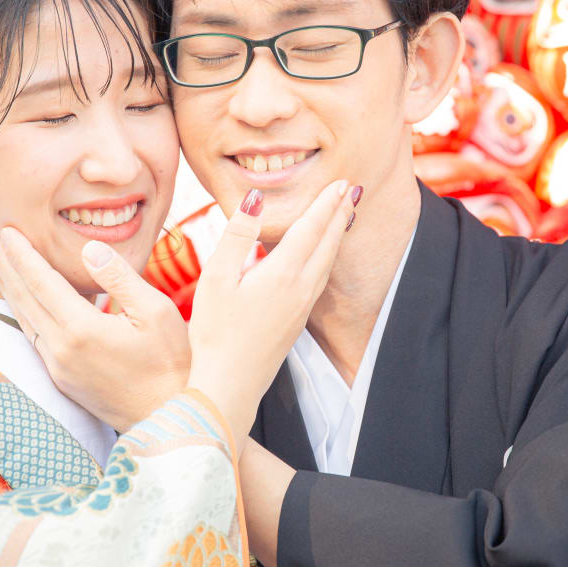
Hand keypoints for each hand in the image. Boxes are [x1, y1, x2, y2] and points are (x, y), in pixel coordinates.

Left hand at [0, 229, 189, 431]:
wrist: (168, 415)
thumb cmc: (170, 361)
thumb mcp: (156, 311)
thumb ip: (120, 278)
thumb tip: (90, 249)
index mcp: (82, 329)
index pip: (41, 281)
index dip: (22, 253)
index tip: (7, 230)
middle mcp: (60, 350)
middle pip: (23, 298)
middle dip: (4, 264)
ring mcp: (57, 368)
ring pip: (23, 318)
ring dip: (8, 286)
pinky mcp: (60, 379)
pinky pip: (32, 336)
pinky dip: (22, 310)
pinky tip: (19, 299)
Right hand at [187, 181, 359, 448]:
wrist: (231, 384)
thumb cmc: (216, 333)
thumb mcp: (217, 278)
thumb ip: (237, 235)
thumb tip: (256, 198)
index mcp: (283, 273)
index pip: (311, 228)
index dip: (325, 202)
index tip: (339, 182)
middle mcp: (301, 289)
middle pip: (327, 243)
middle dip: (339, 214)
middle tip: (351, 190)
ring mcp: (302, 308)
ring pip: (327, 262)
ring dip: (336, 235)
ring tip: (343, 217)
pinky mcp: (297, 322)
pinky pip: (321, 279)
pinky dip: (327, 257)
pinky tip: (321, 259)